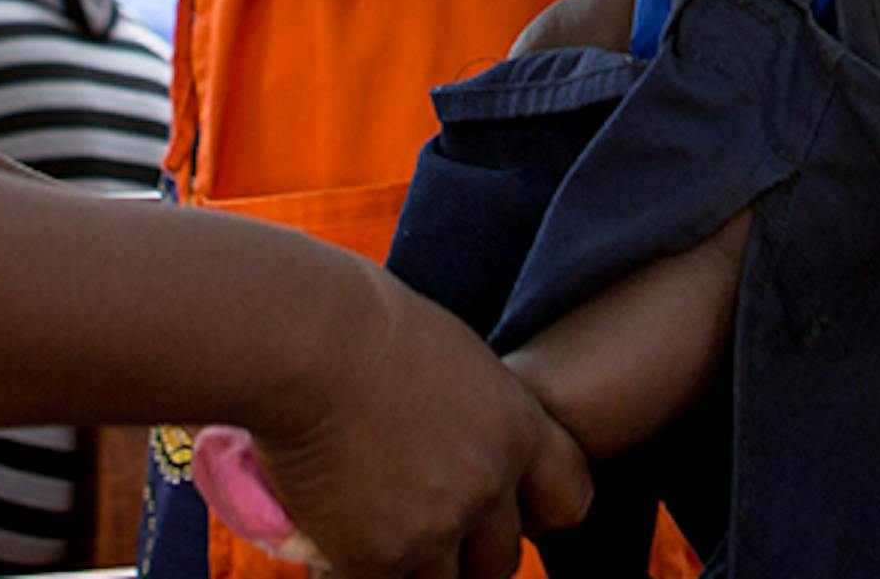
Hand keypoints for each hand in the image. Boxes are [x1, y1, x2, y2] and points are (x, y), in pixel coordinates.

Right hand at [242, 265, 591, 578]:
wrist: (309, 343)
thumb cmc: (365, 325)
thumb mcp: (452, 359)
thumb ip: (473, 413)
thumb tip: (458, 439)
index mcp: (518, 428)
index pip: (570, 499)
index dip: (540, 511)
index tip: (510, 508)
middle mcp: (488, 485)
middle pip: (501, 560)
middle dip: (469, 555)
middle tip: (424, 527)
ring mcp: (434, 527)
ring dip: (410, 567)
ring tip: (373, 531)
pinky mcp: (374, 556)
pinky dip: (352, 568)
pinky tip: (329, 539)